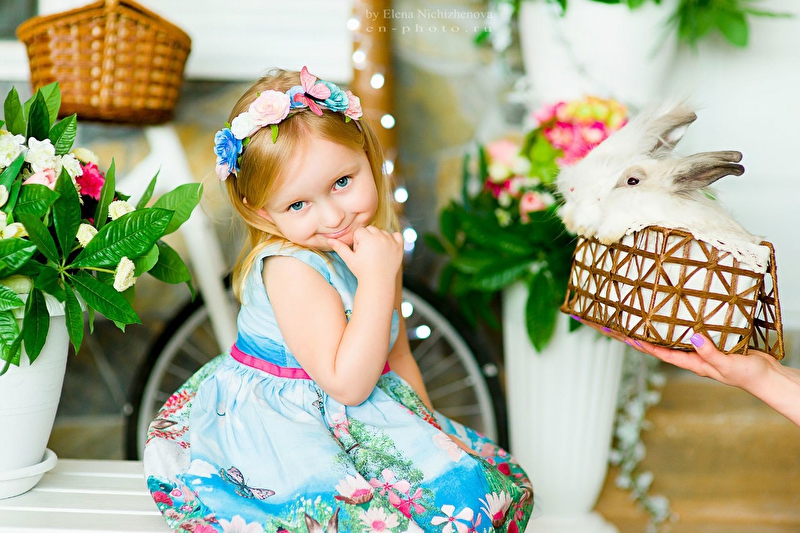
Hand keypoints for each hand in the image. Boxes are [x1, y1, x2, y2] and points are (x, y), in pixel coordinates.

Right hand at [327, 225, 403, 282]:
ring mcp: (391, 241)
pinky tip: (387, 249)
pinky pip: (397, 235)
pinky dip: (393, 239)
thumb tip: (329, 240)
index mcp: (367, 238)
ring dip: (379, 239)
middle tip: (367, 253)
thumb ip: (340, 248)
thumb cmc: (362, 271)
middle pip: (371, 229)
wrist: (378, 282)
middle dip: (368, 238)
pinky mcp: (399, 246)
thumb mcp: (349, 259)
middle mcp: (380, 237)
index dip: (357, 242)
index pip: (359, 231)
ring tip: (376, 254)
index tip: (359, 252)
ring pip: (382, 232)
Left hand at [580, 318, 774, 392]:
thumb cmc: (747, 375)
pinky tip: (676, 314)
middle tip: (624, 327)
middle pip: (662, 344)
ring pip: (675, 336)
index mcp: (691, 362)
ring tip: (642, 317)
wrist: (767, 375)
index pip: (660, 352)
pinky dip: (681, 322)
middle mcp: (692, 355)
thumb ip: (709, 352)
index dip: (642, 345)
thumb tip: (692, 336)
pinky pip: (692, 330)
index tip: (625, 336)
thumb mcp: (726, 364)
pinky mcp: (714, 340)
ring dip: (659, 328)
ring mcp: (702, 348)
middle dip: (643, 337)